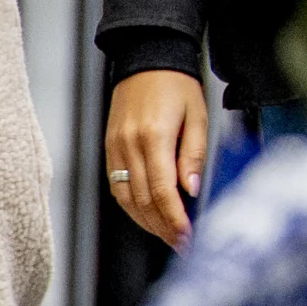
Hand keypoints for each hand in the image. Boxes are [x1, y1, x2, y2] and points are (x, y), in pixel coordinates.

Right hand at [104, 70, 209, 246]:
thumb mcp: (198, 117)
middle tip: (182, 245)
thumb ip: (193, 155)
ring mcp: (115, 148)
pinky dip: (132, 207)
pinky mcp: (109, 149)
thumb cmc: (177, 86)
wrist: (147, 60)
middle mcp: (129, 146)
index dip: (175, 219)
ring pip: (126, 199)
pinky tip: (148, 216)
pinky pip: (117, 187)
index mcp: (153, 137)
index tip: (188, 237)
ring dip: (146, 223)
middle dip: (163, 228)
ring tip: (168, 236)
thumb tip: (192, 190)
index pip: (162, 191)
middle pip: (143, 201)